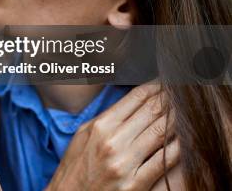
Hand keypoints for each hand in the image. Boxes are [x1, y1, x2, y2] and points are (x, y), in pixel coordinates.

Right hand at [47, 84, 179, 190]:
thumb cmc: (76, 166)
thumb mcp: (84, 134)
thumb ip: (107, 117)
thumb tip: (132, 101)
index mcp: (100, 126)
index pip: (136, 98)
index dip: (156, 86)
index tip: (166, 81)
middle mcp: (113, 142)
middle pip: (152, 111)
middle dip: (170, 98)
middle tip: (182, 91)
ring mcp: (125, 163)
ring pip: (161, 132)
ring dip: (177, 118)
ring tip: (186, 110)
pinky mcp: (135, 184)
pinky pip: (164, 161)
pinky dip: (178, 147)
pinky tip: (185, 139)